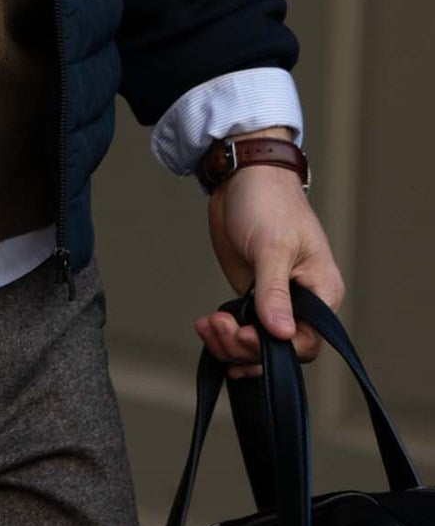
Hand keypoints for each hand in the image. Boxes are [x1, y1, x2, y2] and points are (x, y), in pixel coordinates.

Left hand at [193, 128, 344, 378]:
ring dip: (228, 343)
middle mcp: (301, 303)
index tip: (244, 335)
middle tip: (217, 326)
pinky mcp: (250, 294)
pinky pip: (240, 327)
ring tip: (206, 325)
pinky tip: (205, 324)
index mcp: (320, 293)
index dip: (274, 348)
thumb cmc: (268, 202)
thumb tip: (282, 334)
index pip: (306, 343)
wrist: (242, 176)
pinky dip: (222, 332)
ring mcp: (273, 300)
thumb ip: (275, 291)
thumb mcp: (272, 246)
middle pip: (277, 349)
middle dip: (244, 347)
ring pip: (255, 344)